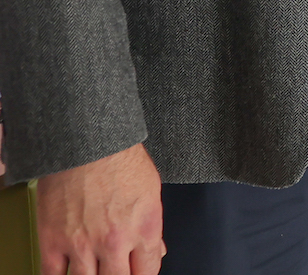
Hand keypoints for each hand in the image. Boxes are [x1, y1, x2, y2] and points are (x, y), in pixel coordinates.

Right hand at [35, 143, 165, 274]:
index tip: (138, 272)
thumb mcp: (151, 190)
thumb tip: (156, 248)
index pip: (148, 270)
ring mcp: (82, 245)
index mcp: (144, 228)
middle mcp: (114, 242)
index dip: (144, 273)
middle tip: (116, 270)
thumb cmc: (119, 159)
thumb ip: (152, 224)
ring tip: (95, 269)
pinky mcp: (53, 242)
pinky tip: (68, 272)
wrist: (86, 144)